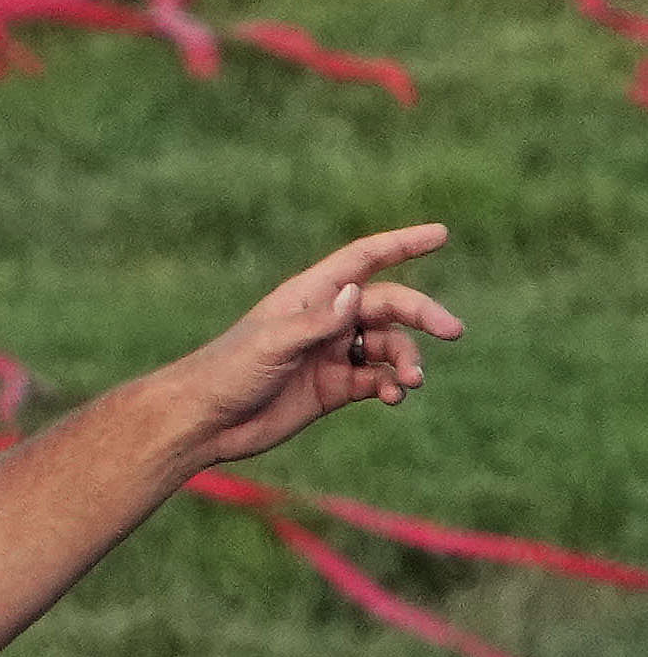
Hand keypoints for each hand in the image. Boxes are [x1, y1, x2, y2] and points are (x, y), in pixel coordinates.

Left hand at [157, 223, 459, 466]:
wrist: (203, 422)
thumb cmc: (228, 372)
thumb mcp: (272, 343)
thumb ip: (317, 321)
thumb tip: (357, 293)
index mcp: (310, 295)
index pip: (364, 260)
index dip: (402, 244)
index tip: (441, 234)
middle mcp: (326, 320)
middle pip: (389, 305)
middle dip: (422, 315)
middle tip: (452, 330)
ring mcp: (331, 354)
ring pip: (387, 346)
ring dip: (407, 360)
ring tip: (411, 380)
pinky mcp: (332, 388)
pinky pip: (375, 380)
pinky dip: (390, 386)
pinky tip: (393, 396)